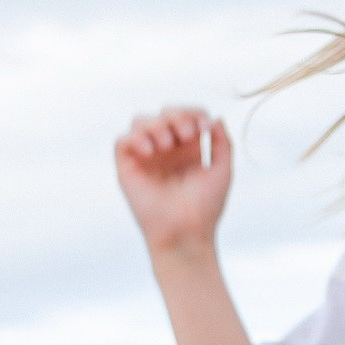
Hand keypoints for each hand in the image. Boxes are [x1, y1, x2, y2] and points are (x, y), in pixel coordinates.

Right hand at [115, 107, 232, 256]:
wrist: (186, 231)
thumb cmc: (205, 207)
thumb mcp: (222, 170)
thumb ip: (222, 142)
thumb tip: (215, 118)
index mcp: (187, 149)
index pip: (186, 115)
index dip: (194, 113)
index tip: (204, 129)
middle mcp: (165, 151)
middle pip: (163, 113)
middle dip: (176, 116)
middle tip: (186, 136)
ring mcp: (145, 158)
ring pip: (140, 121)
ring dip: (156, 125)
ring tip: (167, 146)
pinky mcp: (127, 169)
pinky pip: (122, 141)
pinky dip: (135, 138)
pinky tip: (151, 151)